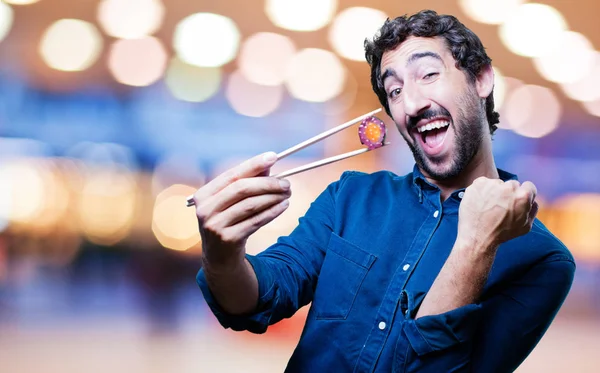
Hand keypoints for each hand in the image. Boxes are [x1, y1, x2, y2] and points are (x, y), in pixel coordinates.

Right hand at [191, 152, 291, 270]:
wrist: (219, 258)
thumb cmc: (227, 222)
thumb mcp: (230, 202)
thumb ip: (246, 182)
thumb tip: (268, 164)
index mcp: (203, 195)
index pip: (231, 175)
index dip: (253, 164)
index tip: (273, 156)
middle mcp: (205, 209)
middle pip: (241, 189)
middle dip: (267, 183)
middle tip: (286, 182)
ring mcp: (215, 225)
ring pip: (251, 205)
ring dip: (273, 197)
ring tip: (287, 193)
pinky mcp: (229, 239)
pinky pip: (256, 221)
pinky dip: (272, 212)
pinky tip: (284, 206)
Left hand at [457, 177, 538, 251]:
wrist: (477, 236)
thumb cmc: (502, 233)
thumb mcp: (525, 226)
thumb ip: (532, 210)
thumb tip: (533, 199)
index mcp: (523, 196)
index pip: (529, 186)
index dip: (523, 195)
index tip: (516, 202)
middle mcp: (509, 186)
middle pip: (512, 184)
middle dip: (509, 193)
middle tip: (501, 206)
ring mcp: (492, 184)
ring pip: (497, 184)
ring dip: (495, 191)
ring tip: (489, 207)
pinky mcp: (478, 183)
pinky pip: (484, 183)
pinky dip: (482, 191)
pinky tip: (480, 203)